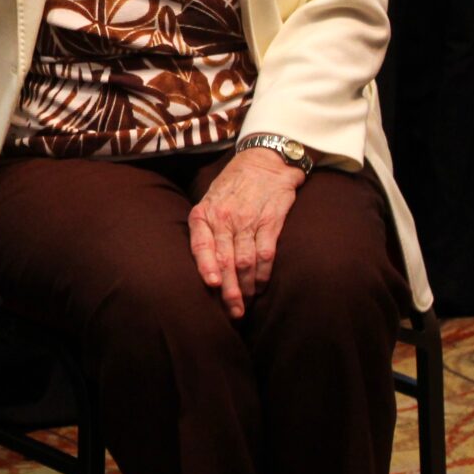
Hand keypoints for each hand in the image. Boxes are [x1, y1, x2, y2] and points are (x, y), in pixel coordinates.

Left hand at [187, 148, 303, 318]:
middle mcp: (224, 218)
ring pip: (246, 261)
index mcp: (204, 213)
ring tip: (246, 303)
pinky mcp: (271, 221)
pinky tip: (261, 285)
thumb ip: (204, 229)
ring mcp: (248, 220)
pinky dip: (264, 273)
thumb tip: (201, 265)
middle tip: (232, 311)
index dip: (206, 266)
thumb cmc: (232, 186)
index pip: (201, 244)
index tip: (211, 285)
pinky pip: (266, 253)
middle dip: (228, 290)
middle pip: (225, 260)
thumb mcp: (209, 200)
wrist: (264, 161)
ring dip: (246, 286)